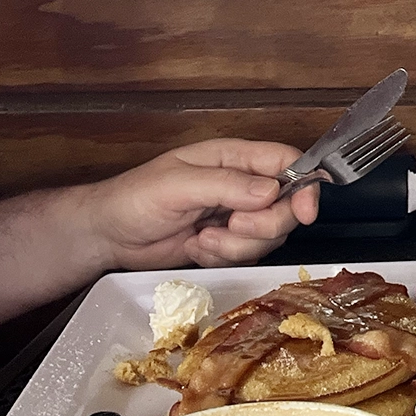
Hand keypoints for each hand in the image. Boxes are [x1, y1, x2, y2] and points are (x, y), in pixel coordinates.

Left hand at [86, 138, 319, 269]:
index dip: (304, 185)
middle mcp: (242, 185)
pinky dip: (223, 258)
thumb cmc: (136, 198)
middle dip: (263, 225)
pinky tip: (196, 248)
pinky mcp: (228, 243)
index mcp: (233, 158)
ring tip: (202, 238)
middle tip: (231, 226)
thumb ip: (226, 186)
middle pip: (286, 206)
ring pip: (269, 236)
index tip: (305, 213)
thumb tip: (272, 191)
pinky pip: (249, 256)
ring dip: (237, 245)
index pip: (286, 162)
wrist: (110, 235)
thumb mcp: (178, 185)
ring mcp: (236, 215)